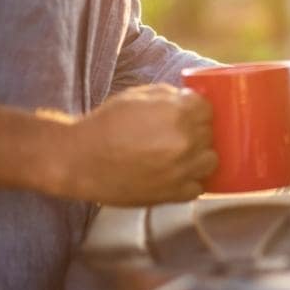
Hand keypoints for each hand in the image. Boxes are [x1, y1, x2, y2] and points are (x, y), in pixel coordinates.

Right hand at [54, 84, 215, 205]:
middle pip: (210, 134)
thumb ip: (168, 95)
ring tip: (181, 155)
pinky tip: (176, 174)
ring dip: (199, 157)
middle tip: (178, 134)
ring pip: (210, 161)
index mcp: (178, 114)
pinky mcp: (174, 194)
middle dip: (197, 131)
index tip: (188, 114)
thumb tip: (189, 99)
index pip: (207, 109)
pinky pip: (198, 187)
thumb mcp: (137, 96)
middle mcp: (185, 142)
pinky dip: (190, 181)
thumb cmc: (105, 125)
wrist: (79, 160)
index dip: (197, 110)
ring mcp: (182, 170)